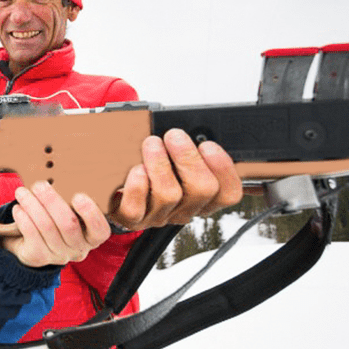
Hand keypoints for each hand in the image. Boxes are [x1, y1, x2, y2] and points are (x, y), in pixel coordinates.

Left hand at [0, 181, 110, 266]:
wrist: (31, 243)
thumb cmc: (55, 219)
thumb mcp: (69, 211)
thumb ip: (71, 198)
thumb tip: (64, 172)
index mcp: (92, 236)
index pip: (100, 230)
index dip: (90, 213)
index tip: (78, 196)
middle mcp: (78, 248)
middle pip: (68, 225)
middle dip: (52, 201)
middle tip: (39, 185)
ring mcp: (58, 255)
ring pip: (47, 227)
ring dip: (32, 205)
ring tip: (21, 192)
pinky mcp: (39, 257)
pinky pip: (31, 235)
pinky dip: (23, 218)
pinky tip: (18, 208)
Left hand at [109, 128, 242, 230]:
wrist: (119, 189)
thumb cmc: (152, 168)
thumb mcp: (177, 157)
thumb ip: (190, 148)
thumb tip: (195, 129)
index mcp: (203, 198)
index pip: (229, 193)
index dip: (224, 168)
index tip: (208, 144)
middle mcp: (184, 210)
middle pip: (202, 190)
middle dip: (189, 157)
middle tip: (174, 136)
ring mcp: (159, 216)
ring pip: (169, 195)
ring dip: (160, 163)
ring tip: (152, 144)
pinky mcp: (133, 219)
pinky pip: (137, 207)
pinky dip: (137, 185)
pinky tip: (137, 170)